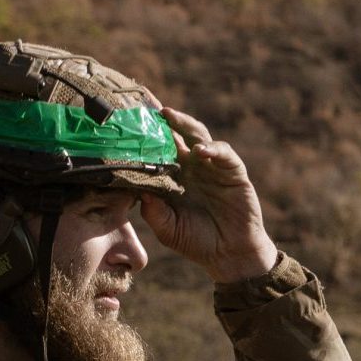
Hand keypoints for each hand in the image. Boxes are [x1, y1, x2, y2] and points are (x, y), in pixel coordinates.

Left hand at [140, 107, 276, 282]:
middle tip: (145, 105)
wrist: (230, 255)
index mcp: (174, 177)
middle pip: (176, 134)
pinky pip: (223, 153)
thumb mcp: (167, 230)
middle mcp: (192, 166)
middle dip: (162, 119)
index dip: (145, 135)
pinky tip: (200, 150)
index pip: (157, 149)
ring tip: (169, 115)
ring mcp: (213, 167)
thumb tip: (139, 191)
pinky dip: (212, 148)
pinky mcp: (234, 173)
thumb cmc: (197, 242)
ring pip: (198, 135)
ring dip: (184, 123)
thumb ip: (153, 212)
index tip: (126, 121)